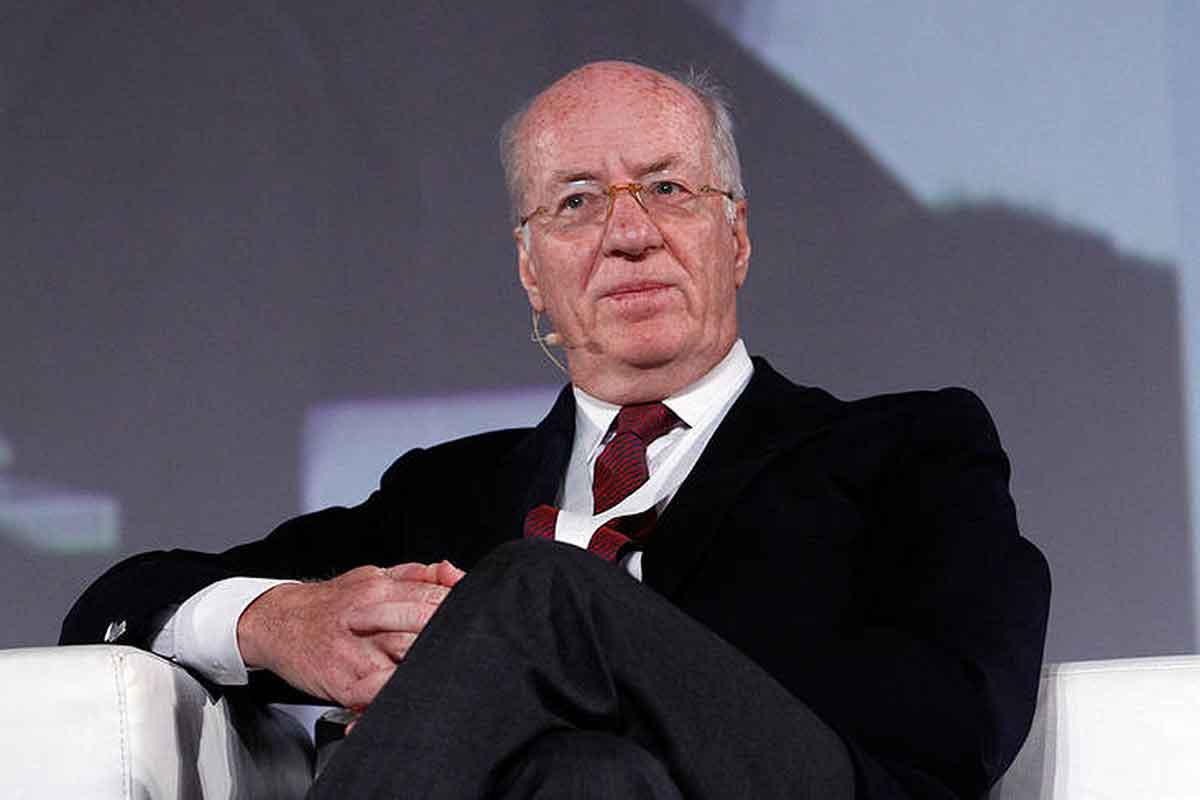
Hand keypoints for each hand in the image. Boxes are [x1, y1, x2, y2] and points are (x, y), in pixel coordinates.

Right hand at [236, 561, 463, 708]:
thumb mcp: (370, 576)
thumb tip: (449, 569)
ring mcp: (355, 651)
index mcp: (379, 588)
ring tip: (451, 675)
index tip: (478, 618)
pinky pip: (378, 693)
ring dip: (431, 667)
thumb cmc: (331, 603)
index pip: (431, 596)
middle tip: (474, 650)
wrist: (277, 622)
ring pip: (406, 659)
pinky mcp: (343, 681)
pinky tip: (414, 698)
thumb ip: (414, 574)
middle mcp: (368, 617)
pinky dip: (397, 696)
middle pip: (424, 627)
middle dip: (450, 639)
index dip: (458, 608)